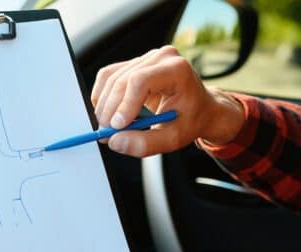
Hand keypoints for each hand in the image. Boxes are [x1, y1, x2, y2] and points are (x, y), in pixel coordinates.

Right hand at [90, 45, 244, 156]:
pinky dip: (102, 98)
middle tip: (106, 134)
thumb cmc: (189, 121)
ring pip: (110, 80)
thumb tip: (114, 141)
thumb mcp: (172, 139)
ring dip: (104, 106)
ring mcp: (146, 58)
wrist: (198, 108)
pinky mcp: (133, 64)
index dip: (124, 105)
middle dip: (109, 110)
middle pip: (121, 81)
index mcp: (177, 70)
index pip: (140, 80)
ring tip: (111, 127)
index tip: (117, 128)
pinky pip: (107, 77)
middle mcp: (161, 57)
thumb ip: (144, 144)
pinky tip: (110, 113)